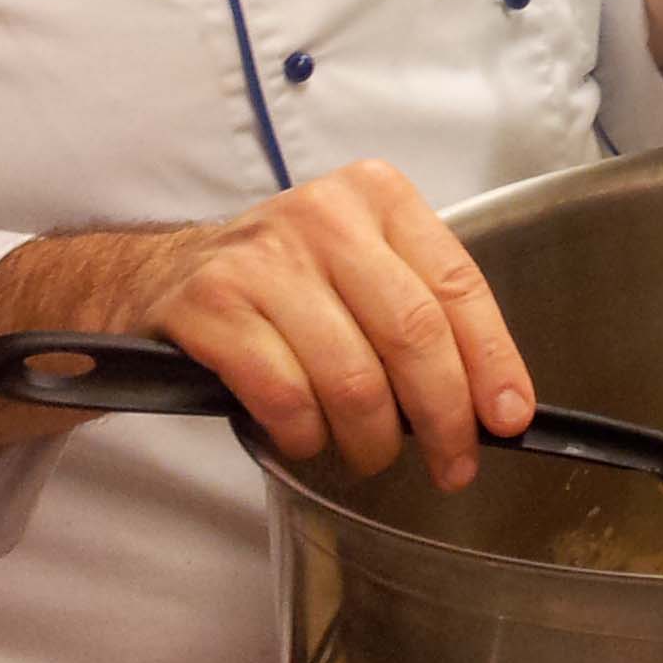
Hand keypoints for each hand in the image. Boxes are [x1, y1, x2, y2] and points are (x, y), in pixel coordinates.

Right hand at [0, 161, 532, 484]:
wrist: (152, 281)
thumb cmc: (280, 285)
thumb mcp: (358, 271)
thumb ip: (422, 316)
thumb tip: (496, 402)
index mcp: (376, 196)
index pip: (455, 285)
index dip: (491, 361)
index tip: (509, 419)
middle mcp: (323, 215)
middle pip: (412, 334)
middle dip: (443, 416)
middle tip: (452, 465)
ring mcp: (262, 257)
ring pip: (352, 376)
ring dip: (371, 439)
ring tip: (369, 453)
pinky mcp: (209, 304)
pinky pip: (285, 395)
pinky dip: (306, 434)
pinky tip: (306, 436)